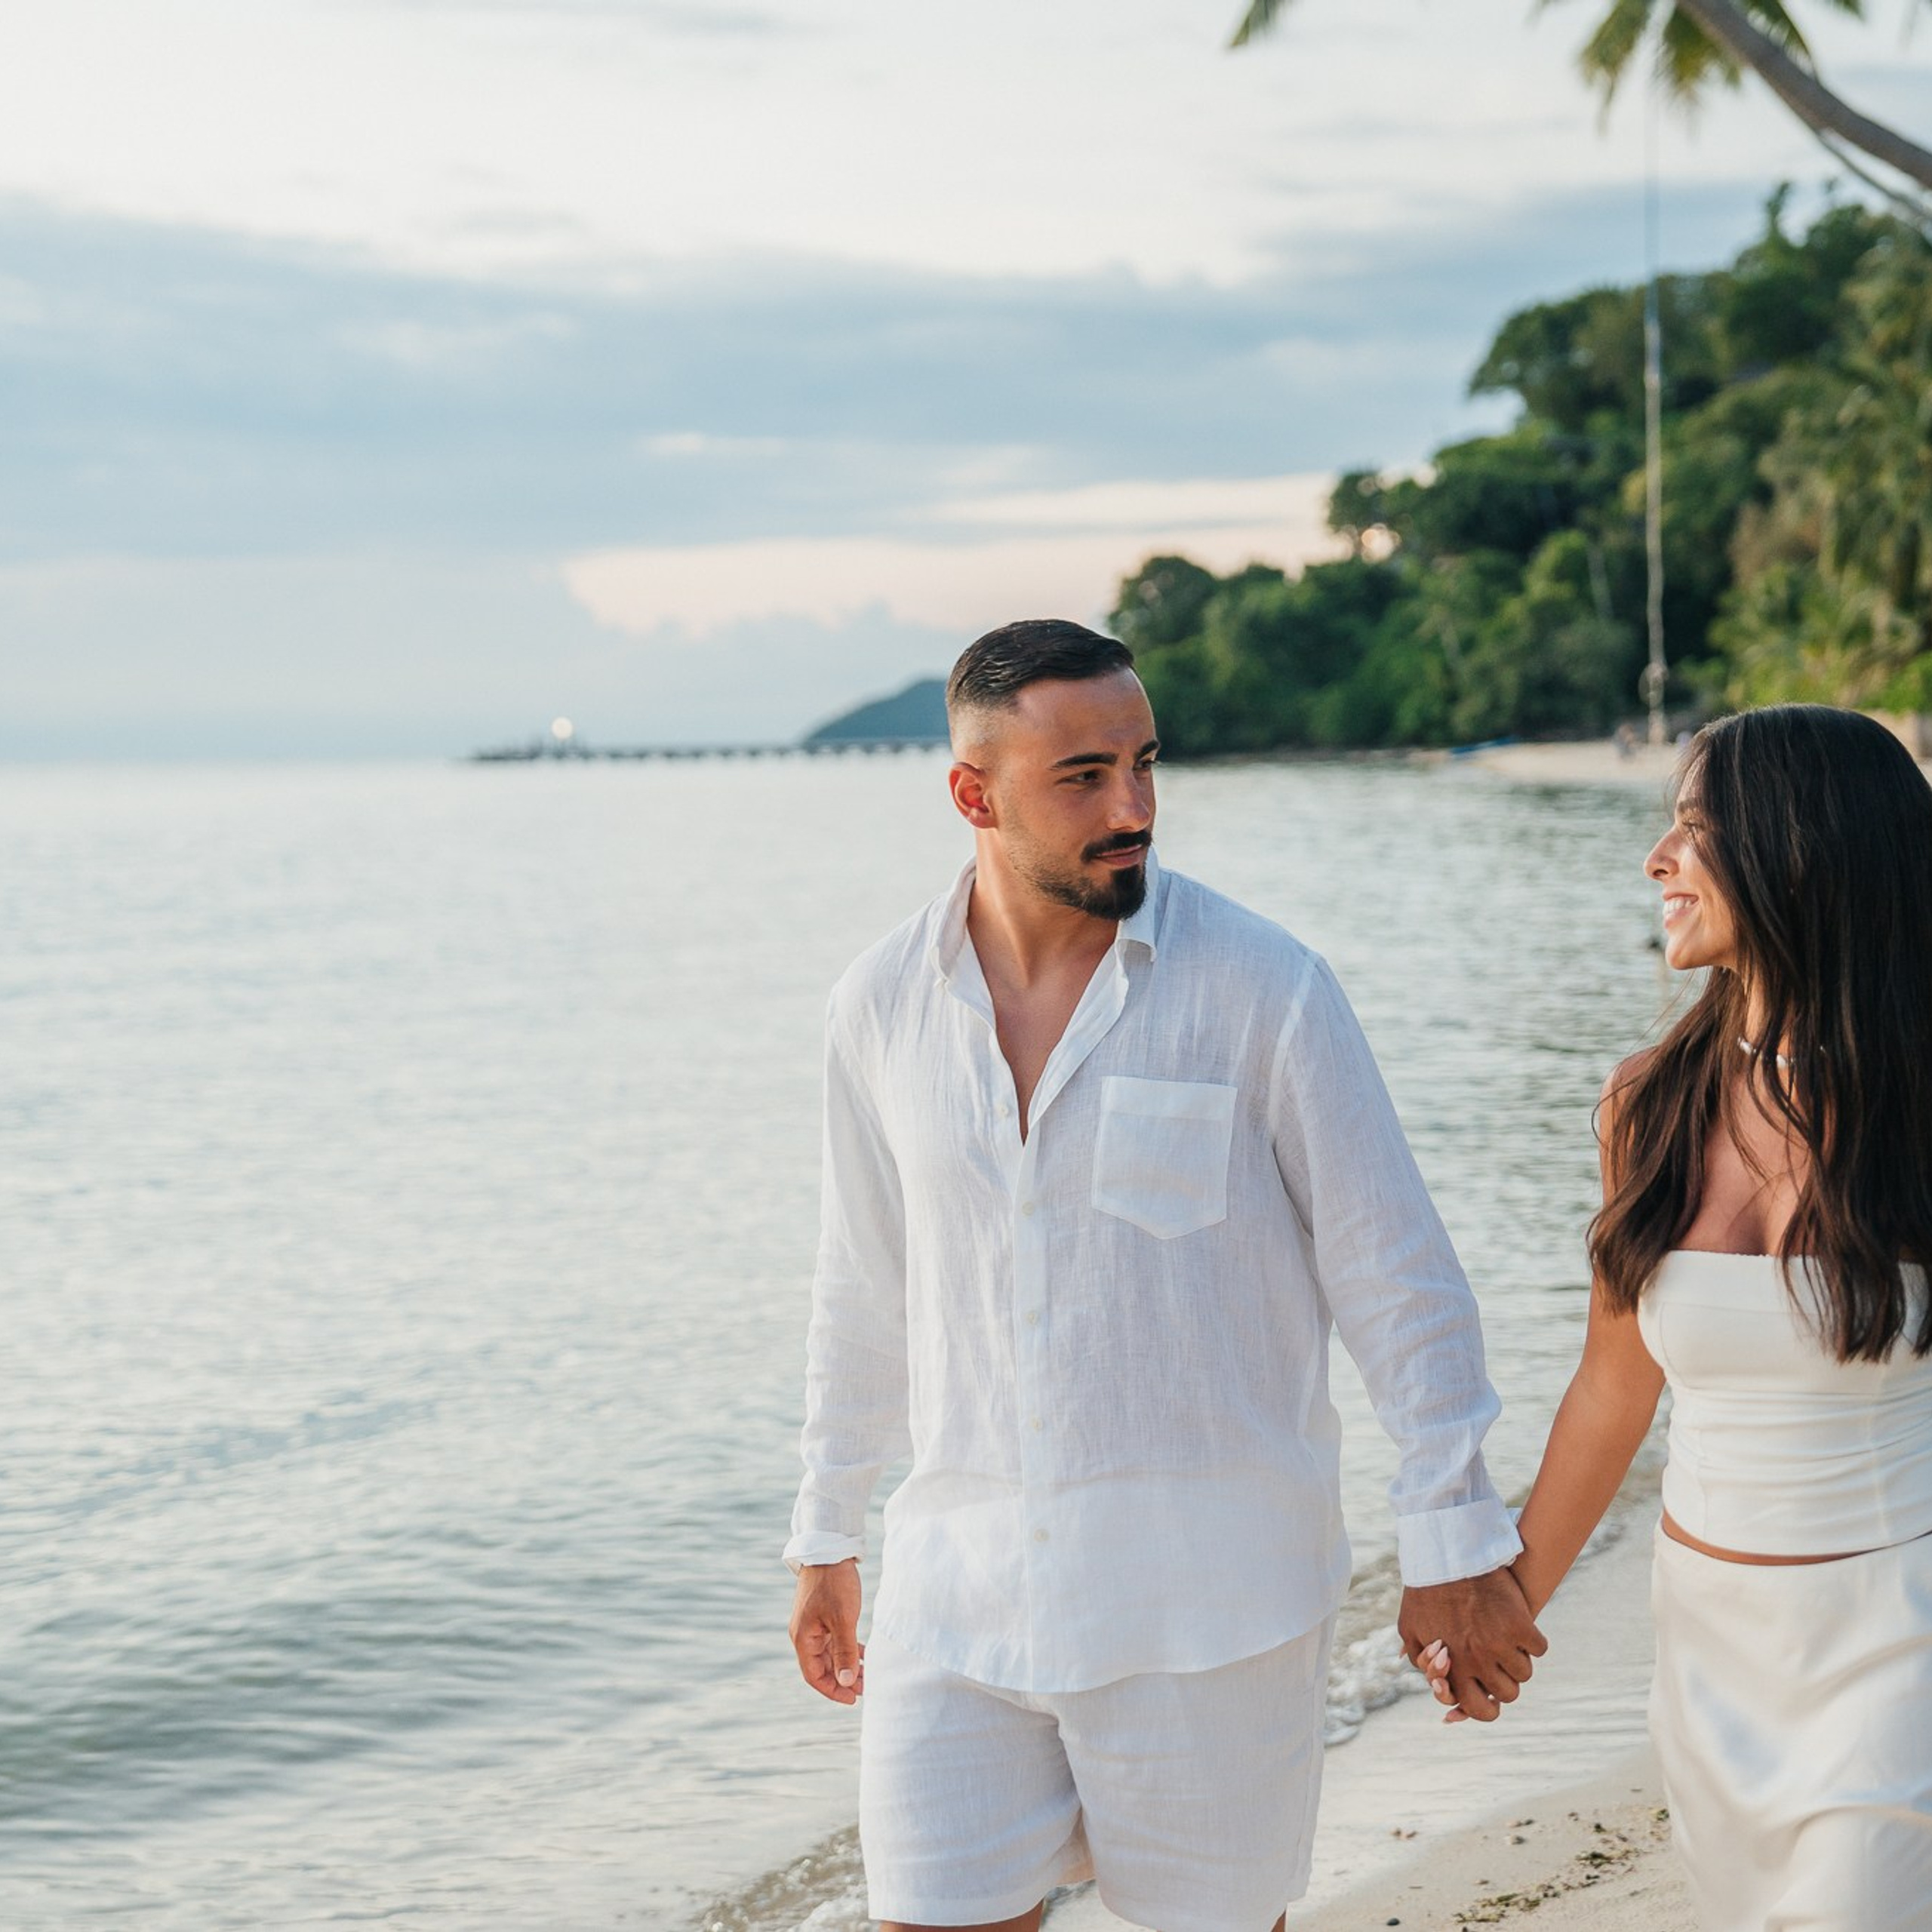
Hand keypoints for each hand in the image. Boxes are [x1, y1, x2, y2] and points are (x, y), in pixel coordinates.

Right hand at [789, 1559, 863, 1704]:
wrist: (830, 1549)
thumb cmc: (834, 1583)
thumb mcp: (843, 1619)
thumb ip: (845, 1652)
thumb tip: (845, 1682)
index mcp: (803, 1638)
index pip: (814, 1676)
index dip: (833, 1690)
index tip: (853, 1698)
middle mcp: (805, 1634)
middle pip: (822, 1667)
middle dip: (843, 1679)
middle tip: (866, 1688)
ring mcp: (814, 1624)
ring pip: (830, 1654)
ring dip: (847, 1666)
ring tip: (867, 1675)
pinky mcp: (824, 1615)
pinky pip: (835, 1640)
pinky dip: (848, 1650)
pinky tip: (864, 1654)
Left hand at [1398, 1566, 1545, 1722]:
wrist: (1446, 1554)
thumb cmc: (1425, 1591)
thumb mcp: (1410, 1628)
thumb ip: (1421, 1661)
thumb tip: (1439, 1685)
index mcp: (1452, 1667)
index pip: (1478, 1709)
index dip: (1487, 1707)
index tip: (1490, 1694)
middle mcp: (1477, 1661)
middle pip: (1508, 1694)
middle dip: (1504, 1681)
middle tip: (1498, 1661)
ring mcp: (1500, 1643)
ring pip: (1525, 1673)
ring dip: (1519, 1660)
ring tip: (1507, 1640)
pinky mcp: (1520, 1624)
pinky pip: (1539, 1648)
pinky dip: (1533, 1640)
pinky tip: (1521, 1626)